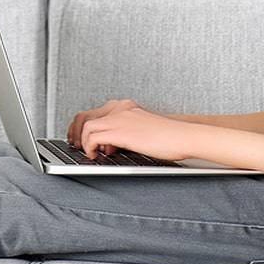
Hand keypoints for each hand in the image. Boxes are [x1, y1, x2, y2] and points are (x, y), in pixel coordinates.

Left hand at [76, 107, 196, 161]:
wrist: (184, 136)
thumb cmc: (170, 138)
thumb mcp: (144, 130)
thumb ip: (128, 132)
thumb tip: (114, 145)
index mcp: (127, 107)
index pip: (96, 112)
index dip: (85, 127)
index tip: (84, 140)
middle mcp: (121, 110)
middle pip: (86, 116)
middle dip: (79, 133)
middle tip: (80, 147)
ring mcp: (120, 119)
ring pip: (87, 126)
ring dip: (84, 141)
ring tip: (90, 153)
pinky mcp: (122, 132)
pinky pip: (94, 137)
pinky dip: (90, 147)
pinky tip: (97, 156)